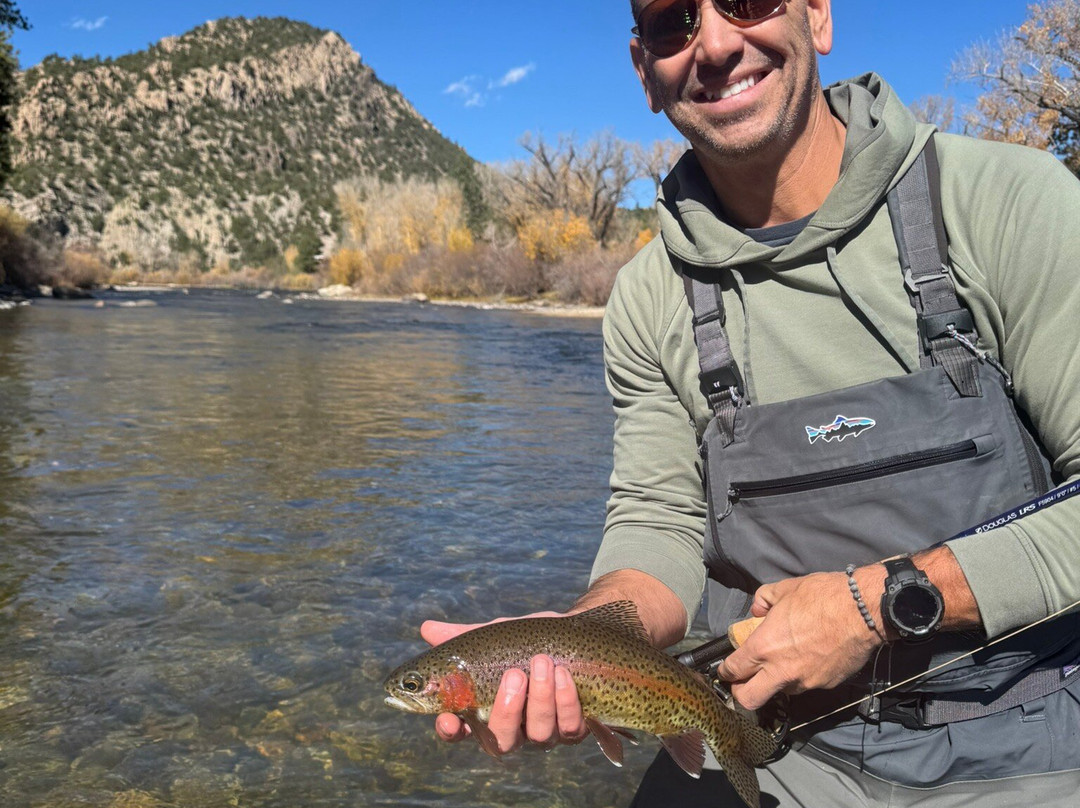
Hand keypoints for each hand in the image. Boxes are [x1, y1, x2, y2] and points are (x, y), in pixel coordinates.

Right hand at [420, 613, 588, 753]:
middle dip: (507, 710)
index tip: (448, 717)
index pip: (459, 732)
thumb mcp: (495, 636)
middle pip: (500, 741)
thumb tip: (426, 628)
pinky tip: (565, 674)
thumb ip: (463, 637)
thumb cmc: (526, 640)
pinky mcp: (573, 728)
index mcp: (484, 711)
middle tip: (514, 675)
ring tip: (542, 662)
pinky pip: (570, 727)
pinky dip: (566, 701)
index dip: (451, 731)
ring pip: (538, 734)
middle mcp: (513, 730)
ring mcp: (543, 732)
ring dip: (541, 698)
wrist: (572, 633)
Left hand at [717, 567, 885, 710]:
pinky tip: (812, 658)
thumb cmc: (821, 596)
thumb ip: (763, 601)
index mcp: (763, 647)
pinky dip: (803, 675)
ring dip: (776, 681)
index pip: (733, 670)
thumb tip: (757, 612)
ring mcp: (804, 681)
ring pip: (781, 691)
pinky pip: (807, 684)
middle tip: (743, 683)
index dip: (725, 672)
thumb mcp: (783, 589)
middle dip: (740, 694)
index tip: (725, 671)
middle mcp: (781, 671)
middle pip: (748, 699)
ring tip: (786, 661)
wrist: (862, 610)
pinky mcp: (826, 685)